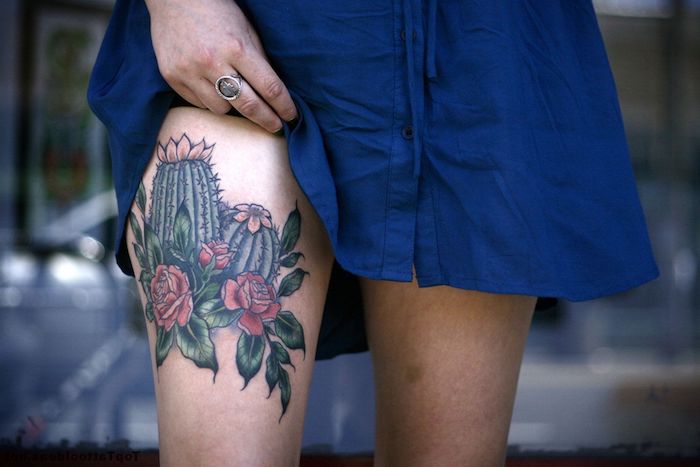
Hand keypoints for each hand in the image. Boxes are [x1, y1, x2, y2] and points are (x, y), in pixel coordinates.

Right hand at [145, 0, 296, 132]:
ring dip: (233, 107)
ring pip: (221, 109)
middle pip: (248, 106)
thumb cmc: (217, 13)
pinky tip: (211, 86)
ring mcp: (190, 72)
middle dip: (267, 120)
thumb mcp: (246, 30)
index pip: (269, 87)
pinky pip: (199, 103)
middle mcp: (213, 62)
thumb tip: (274, 94)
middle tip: (275, 126)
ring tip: (234, 94)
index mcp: (237, 48)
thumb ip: (259, 61)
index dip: (284, 106)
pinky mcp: (172, 77)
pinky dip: (210, 100)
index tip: (291, 116)